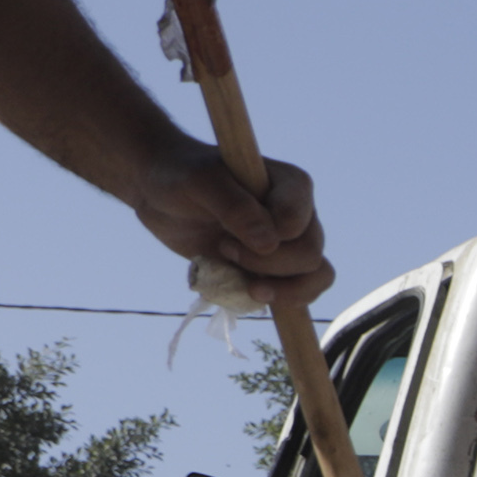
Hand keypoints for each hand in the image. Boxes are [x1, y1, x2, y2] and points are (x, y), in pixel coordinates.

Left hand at [130, 134, 331, 306]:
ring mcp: (290, 244)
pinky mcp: (275, 268)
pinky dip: (274, 300)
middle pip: (309, 256)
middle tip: (225, 250)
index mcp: (292, 186)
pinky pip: (298, 294)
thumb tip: (270, 243)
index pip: (298, 225)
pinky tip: (244, 291)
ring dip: (280, 290)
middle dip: (266, 265)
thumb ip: (234, 208)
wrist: (162, 194)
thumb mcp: (200, 183)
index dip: (267, 240)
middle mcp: (299, 215)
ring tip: (247, 288)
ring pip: (315, 278)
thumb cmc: (181, 176)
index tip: (227, 236)